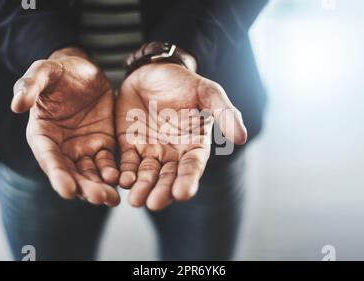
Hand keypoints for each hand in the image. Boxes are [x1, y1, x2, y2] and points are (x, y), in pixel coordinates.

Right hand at [11, 47, 119, 205]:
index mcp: (42, 134)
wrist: (84, 70)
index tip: (66, 191)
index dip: (56, 175)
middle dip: (84, 188)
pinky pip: (108, 162)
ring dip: (100, 187)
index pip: (48, 158)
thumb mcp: (43, 72)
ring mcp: (82, 148)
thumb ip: (29, 86)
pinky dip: (114, 173)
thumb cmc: (59, 71)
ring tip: (112, 198)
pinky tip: (123, 180)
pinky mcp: (102, 144)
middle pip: (71, 173)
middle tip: (99, 198)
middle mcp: (61, 147)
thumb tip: (16, 105)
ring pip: (90, 173)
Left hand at [116, 63, 246, 210]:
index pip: (192, 166)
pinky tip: (121, 181)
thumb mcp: (207, 91)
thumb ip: (224, 112)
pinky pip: (126, 163)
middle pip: (168, 177)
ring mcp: (150, 151)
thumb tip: (242, 138)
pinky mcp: (130, 145)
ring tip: (136, 201)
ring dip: (141, 188)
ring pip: (147, 175)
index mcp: (194, 144)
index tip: (183, 193)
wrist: (152, 70)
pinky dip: (124, 173)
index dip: (188, 180)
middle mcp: (173, 153)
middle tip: (154, 203)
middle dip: (161, 191)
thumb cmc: (183, 81)